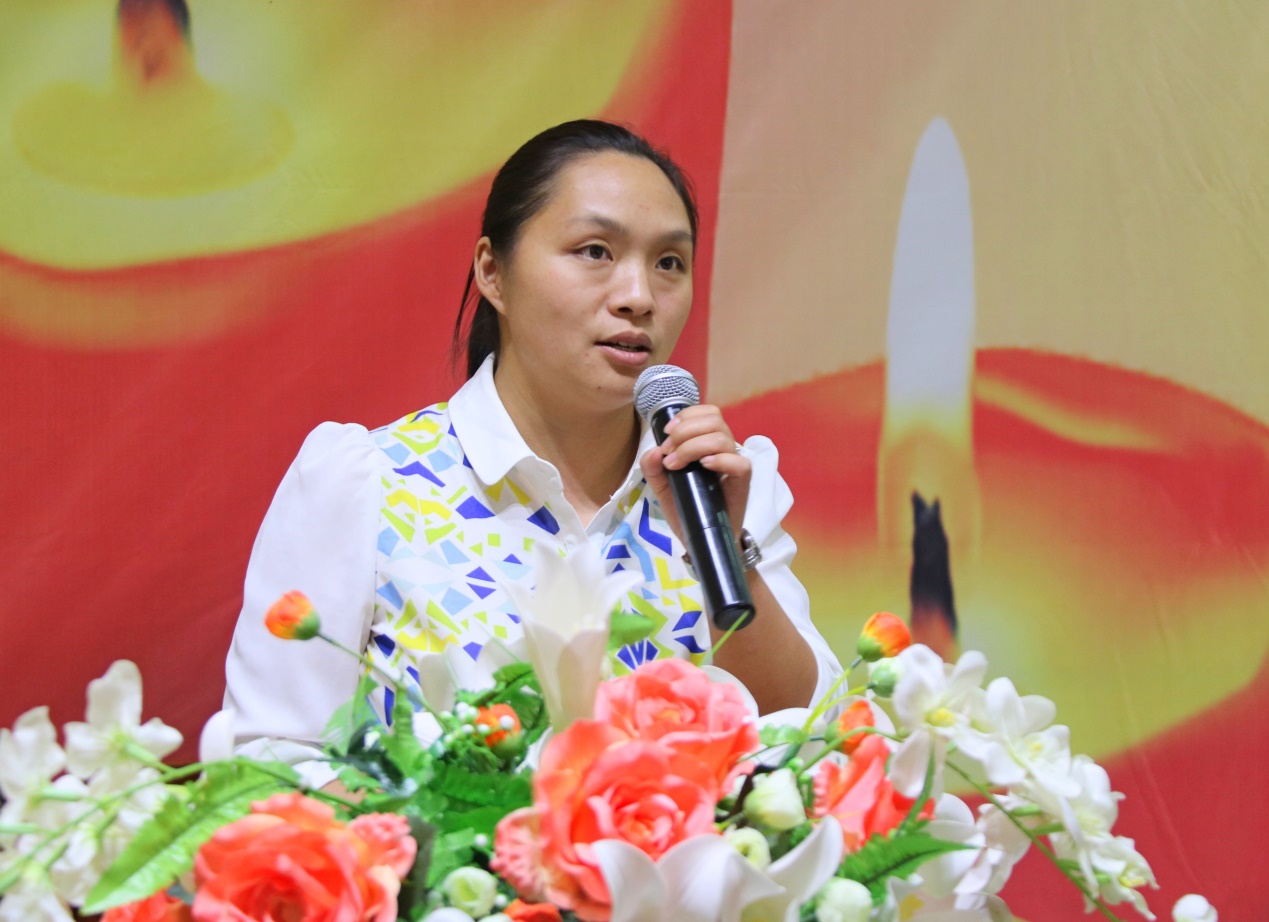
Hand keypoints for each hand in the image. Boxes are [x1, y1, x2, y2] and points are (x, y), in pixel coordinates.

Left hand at [638, 404, 749, 547]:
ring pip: (722, 438)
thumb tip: (654, 450)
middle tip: (668, 452)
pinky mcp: (741, 483)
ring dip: (693, 446)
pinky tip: (704, 466)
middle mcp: (724, 449)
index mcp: (708, 443)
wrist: (699, 541)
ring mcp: (734, 465)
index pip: (707, 413)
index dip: (687, 416)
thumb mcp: (662, 488)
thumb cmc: (686, 510)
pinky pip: (739, 463)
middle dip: (685, 431)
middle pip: (714, 420)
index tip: (667, 433)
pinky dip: (721, 460)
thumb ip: (653, 468)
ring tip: (676, 465)